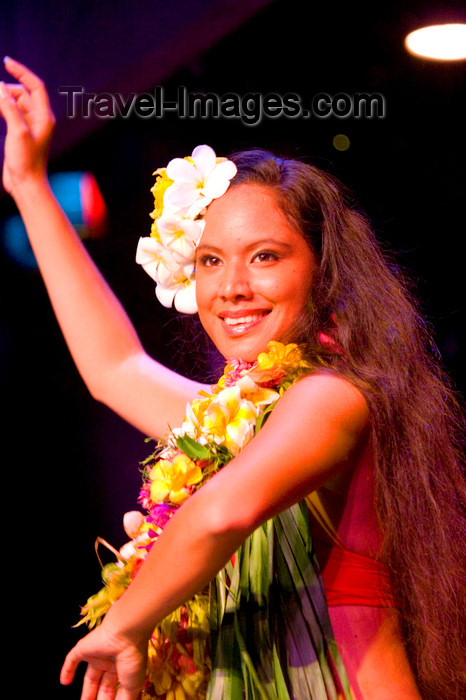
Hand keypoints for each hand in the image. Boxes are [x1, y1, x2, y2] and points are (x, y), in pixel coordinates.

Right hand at [0, 57, 54, 193]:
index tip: (6, 62)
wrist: (26, 184)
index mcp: (44, 117)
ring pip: (15, 103)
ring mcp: (29, 127)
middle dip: (7, 88)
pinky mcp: (20, 134)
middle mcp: (39, 120)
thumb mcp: (17, 131)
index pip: (35, 86)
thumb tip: (0, 87)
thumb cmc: (26, 161)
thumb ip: (9, 108)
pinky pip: (10, 113)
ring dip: (3, 98)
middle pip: (23, 93)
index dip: (22, 72)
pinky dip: (2, 107)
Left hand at [60, 620, 147, 699]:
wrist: (125, 633)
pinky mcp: (84, 649)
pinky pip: (72, 660)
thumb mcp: (132, 686)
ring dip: (85, 693)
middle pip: (102, 686)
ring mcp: (97, 655)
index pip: (115, 689)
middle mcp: (111, 662)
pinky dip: (68, 670)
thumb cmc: (132, 659)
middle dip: (99, 699)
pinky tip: (64, 682)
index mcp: (125, 669)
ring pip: (90, 677)